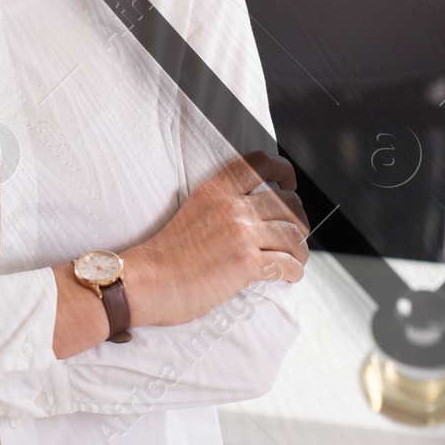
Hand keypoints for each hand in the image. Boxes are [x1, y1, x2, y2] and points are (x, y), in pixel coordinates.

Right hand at [123, 150, 308, 328]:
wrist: (145, 281)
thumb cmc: (164, 255)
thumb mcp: (192, 211)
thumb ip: (220, 206)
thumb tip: (250, 215)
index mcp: (216, 190)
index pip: (260, 163)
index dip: (283, 171)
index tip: (289, 184)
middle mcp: (233, 207)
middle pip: (287, 203)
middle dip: (298, 220)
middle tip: (295, 234)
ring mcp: (242, 234)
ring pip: (293, 235)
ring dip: (299, 250)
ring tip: (295, 259)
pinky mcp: (247, 264)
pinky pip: (287, 264)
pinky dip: (293, 271)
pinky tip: (288, 276)